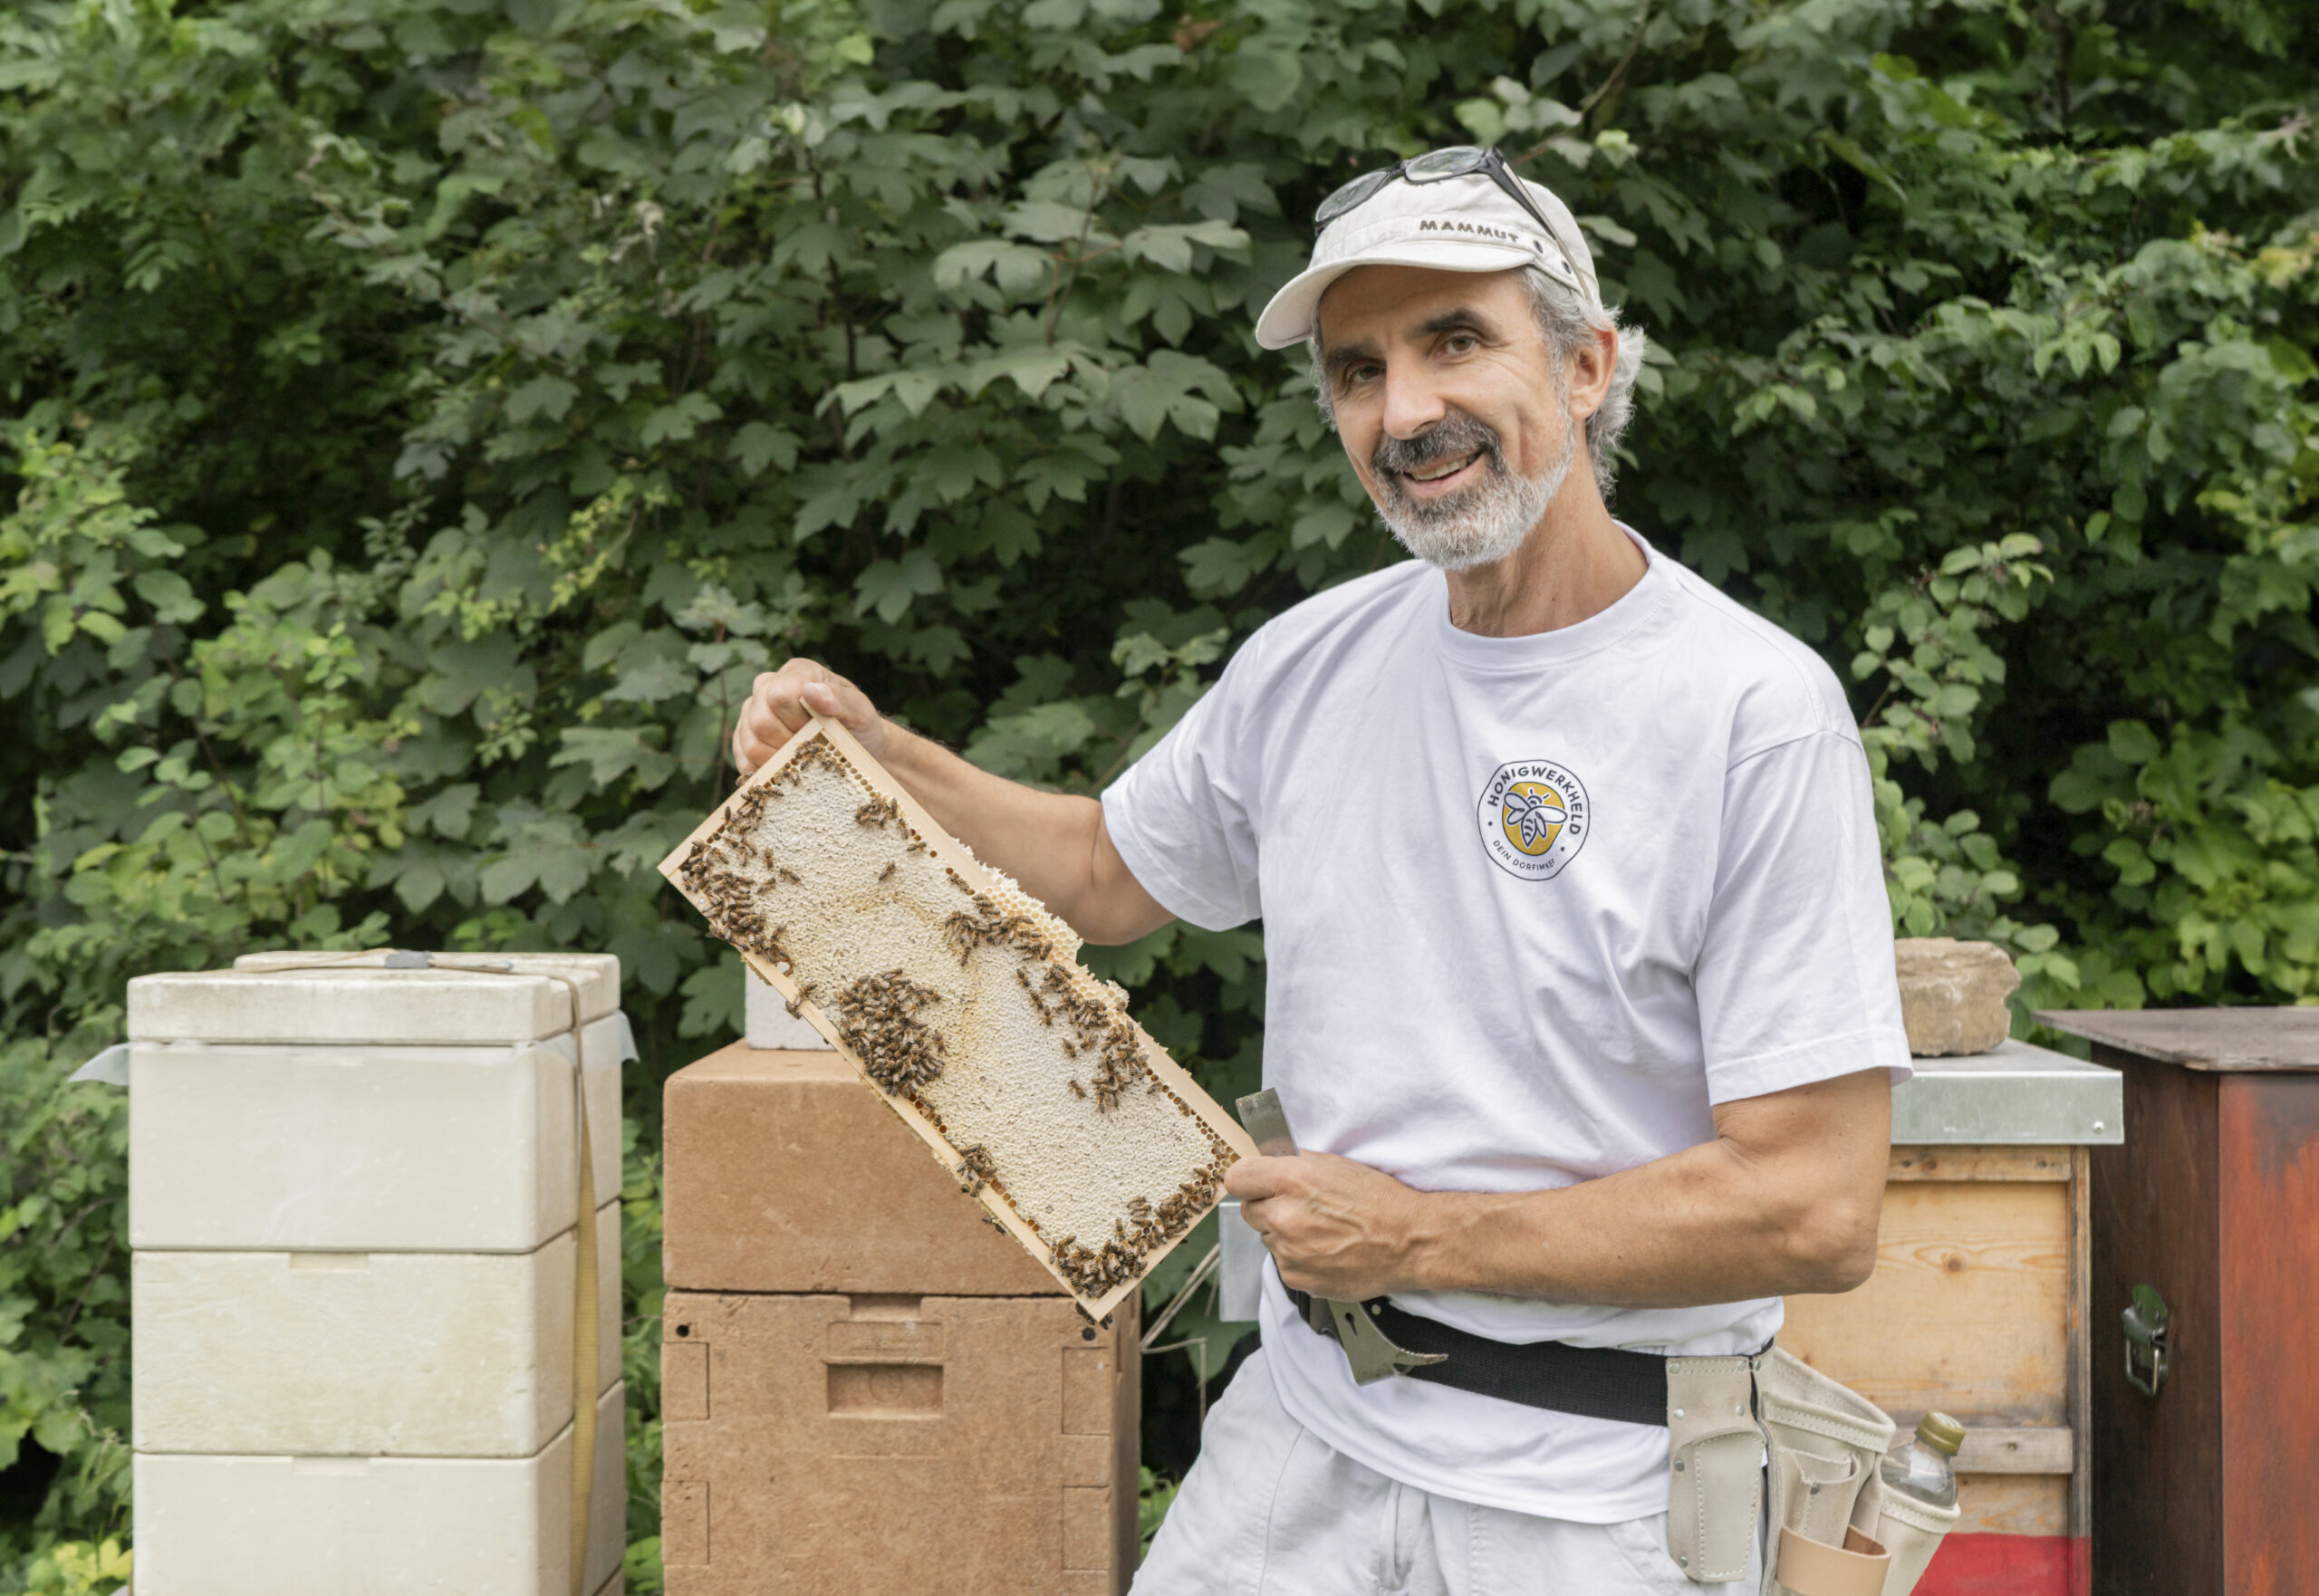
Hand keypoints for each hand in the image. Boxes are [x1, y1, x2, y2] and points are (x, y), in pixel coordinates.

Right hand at [732, 659, 887, 775]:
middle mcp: (768, 687)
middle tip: (812, 748)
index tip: (820, 729)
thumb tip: (810, 690)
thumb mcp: (859, 711)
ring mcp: (752, 712)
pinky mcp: (745, 737)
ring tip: (802, 760)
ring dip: (778, 759)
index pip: (780, 695)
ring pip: (750, 742)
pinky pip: (742, 757)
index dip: (798, 720)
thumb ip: (838, 698)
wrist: (856, 748)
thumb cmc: (857, 725)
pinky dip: (764, 770)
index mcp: (797, 673)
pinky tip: (784, 770)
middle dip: (789, 743)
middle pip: (760, 720)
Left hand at [1226, 1150, 1434, 1300]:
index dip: (1249, 1180)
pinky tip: (1326, 1250)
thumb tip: (1267, 1164)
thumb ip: (1294, 1162)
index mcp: (1290, 1180)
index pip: (1237, 1178)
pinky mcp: (1296, 1278)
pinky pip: (1283, 1263)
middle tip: (1299, 1207)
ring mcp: (1288, 1252)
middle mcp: (1283, 1216)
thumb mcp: (1335, 1164)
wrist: (1409, 1241)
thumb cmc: (1379, 1200)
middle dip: (1268, 1207)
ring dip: (1284, 1234)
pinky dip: (1298, 1258)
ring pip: (1267, 1238)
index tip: (1257, 1183)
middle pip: (1249, 1211)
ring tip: (1321, 1231)